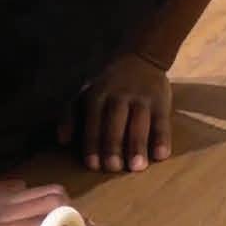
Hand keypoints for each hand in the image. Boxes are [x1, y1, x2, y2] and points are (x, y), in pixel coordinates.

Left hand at [58, 53, 172, 172]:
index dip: (93, 143)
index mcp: (98, 95)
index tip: (94, 165)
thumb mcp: (85, 92)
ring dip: (138, 145)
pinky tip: (161, 155)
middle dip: (114, 145)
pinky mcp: (161, 102)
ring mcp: (142, 98)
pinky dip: (162, 138)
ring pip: (139, 122)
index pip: (94, 122)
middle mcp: (119, 96)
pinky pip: (162, 121)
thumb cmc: (108, 84)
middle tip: (113, 168)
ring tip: (138, 166)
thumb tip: (62, 141)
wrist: (142, 58)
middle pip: (115, 123)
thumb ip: (70, 114)